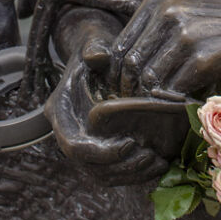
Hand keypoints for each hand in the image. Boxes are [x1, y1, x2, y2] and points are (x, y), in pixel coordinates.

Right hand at [45, 14, 166, 184]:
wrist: (98, 56)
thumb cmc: (95, 49)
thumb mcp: (92, 44)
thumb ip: (93, 49)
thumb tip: (99, 56)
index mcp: (61, 112)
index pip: (74, 147)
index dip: (101, 153)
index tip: (130, 144)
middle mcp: (70, 132)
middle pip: (91, 168)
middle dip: (122, 167)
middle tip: (150, 156)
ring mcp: (86, 141)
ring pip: (104, 175)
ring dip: (132, 174)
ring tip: (159, 161)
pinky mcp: (103, 146)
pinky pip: (116, 171)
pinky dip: (137, 172)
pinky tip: (159, 161)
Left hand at [110, 0, 220, 98]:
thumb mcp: (184, 14)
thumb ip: (151, 33)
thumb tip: (105, 65)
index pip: (119, 46)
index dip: (118, 76)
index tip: (127, 93)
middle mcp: (167, 11)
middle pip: (130, 65)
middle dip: (131, 91)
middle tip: (141, 107)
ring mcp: (184, 33)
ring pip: (148, 80)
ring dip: (152, 100)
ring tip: (163, 106)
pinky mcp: (201, 56)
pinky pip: (172, 89)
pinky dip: (173, 102)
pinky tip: (183, 103)